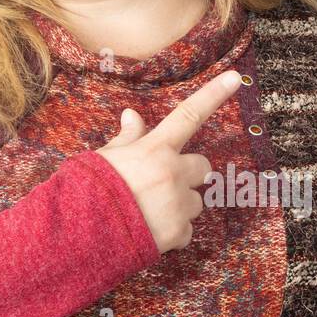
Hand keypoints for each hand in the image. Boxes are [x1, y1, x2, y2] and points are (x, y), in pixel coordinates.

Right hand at [95, 69, 242, 251]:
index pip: (189, 115)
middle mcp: (173, 173)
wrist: (81, 238)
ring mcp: (179, 204)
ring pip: (196, 201)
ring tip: (149, 213)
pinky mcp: (179, 234)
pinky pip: (187, 230)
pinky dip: (173, 233)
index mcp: (155, 149)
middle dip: (188, 174)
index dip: (214, 94)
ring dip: (181, 205)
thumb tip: (132, 115)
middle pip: (202, 166)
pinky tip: (149, 232)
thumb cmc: (87, 193)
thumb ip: (127, 139)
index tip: (235, 79)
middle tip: (162, 185)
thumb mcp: (103, 158)